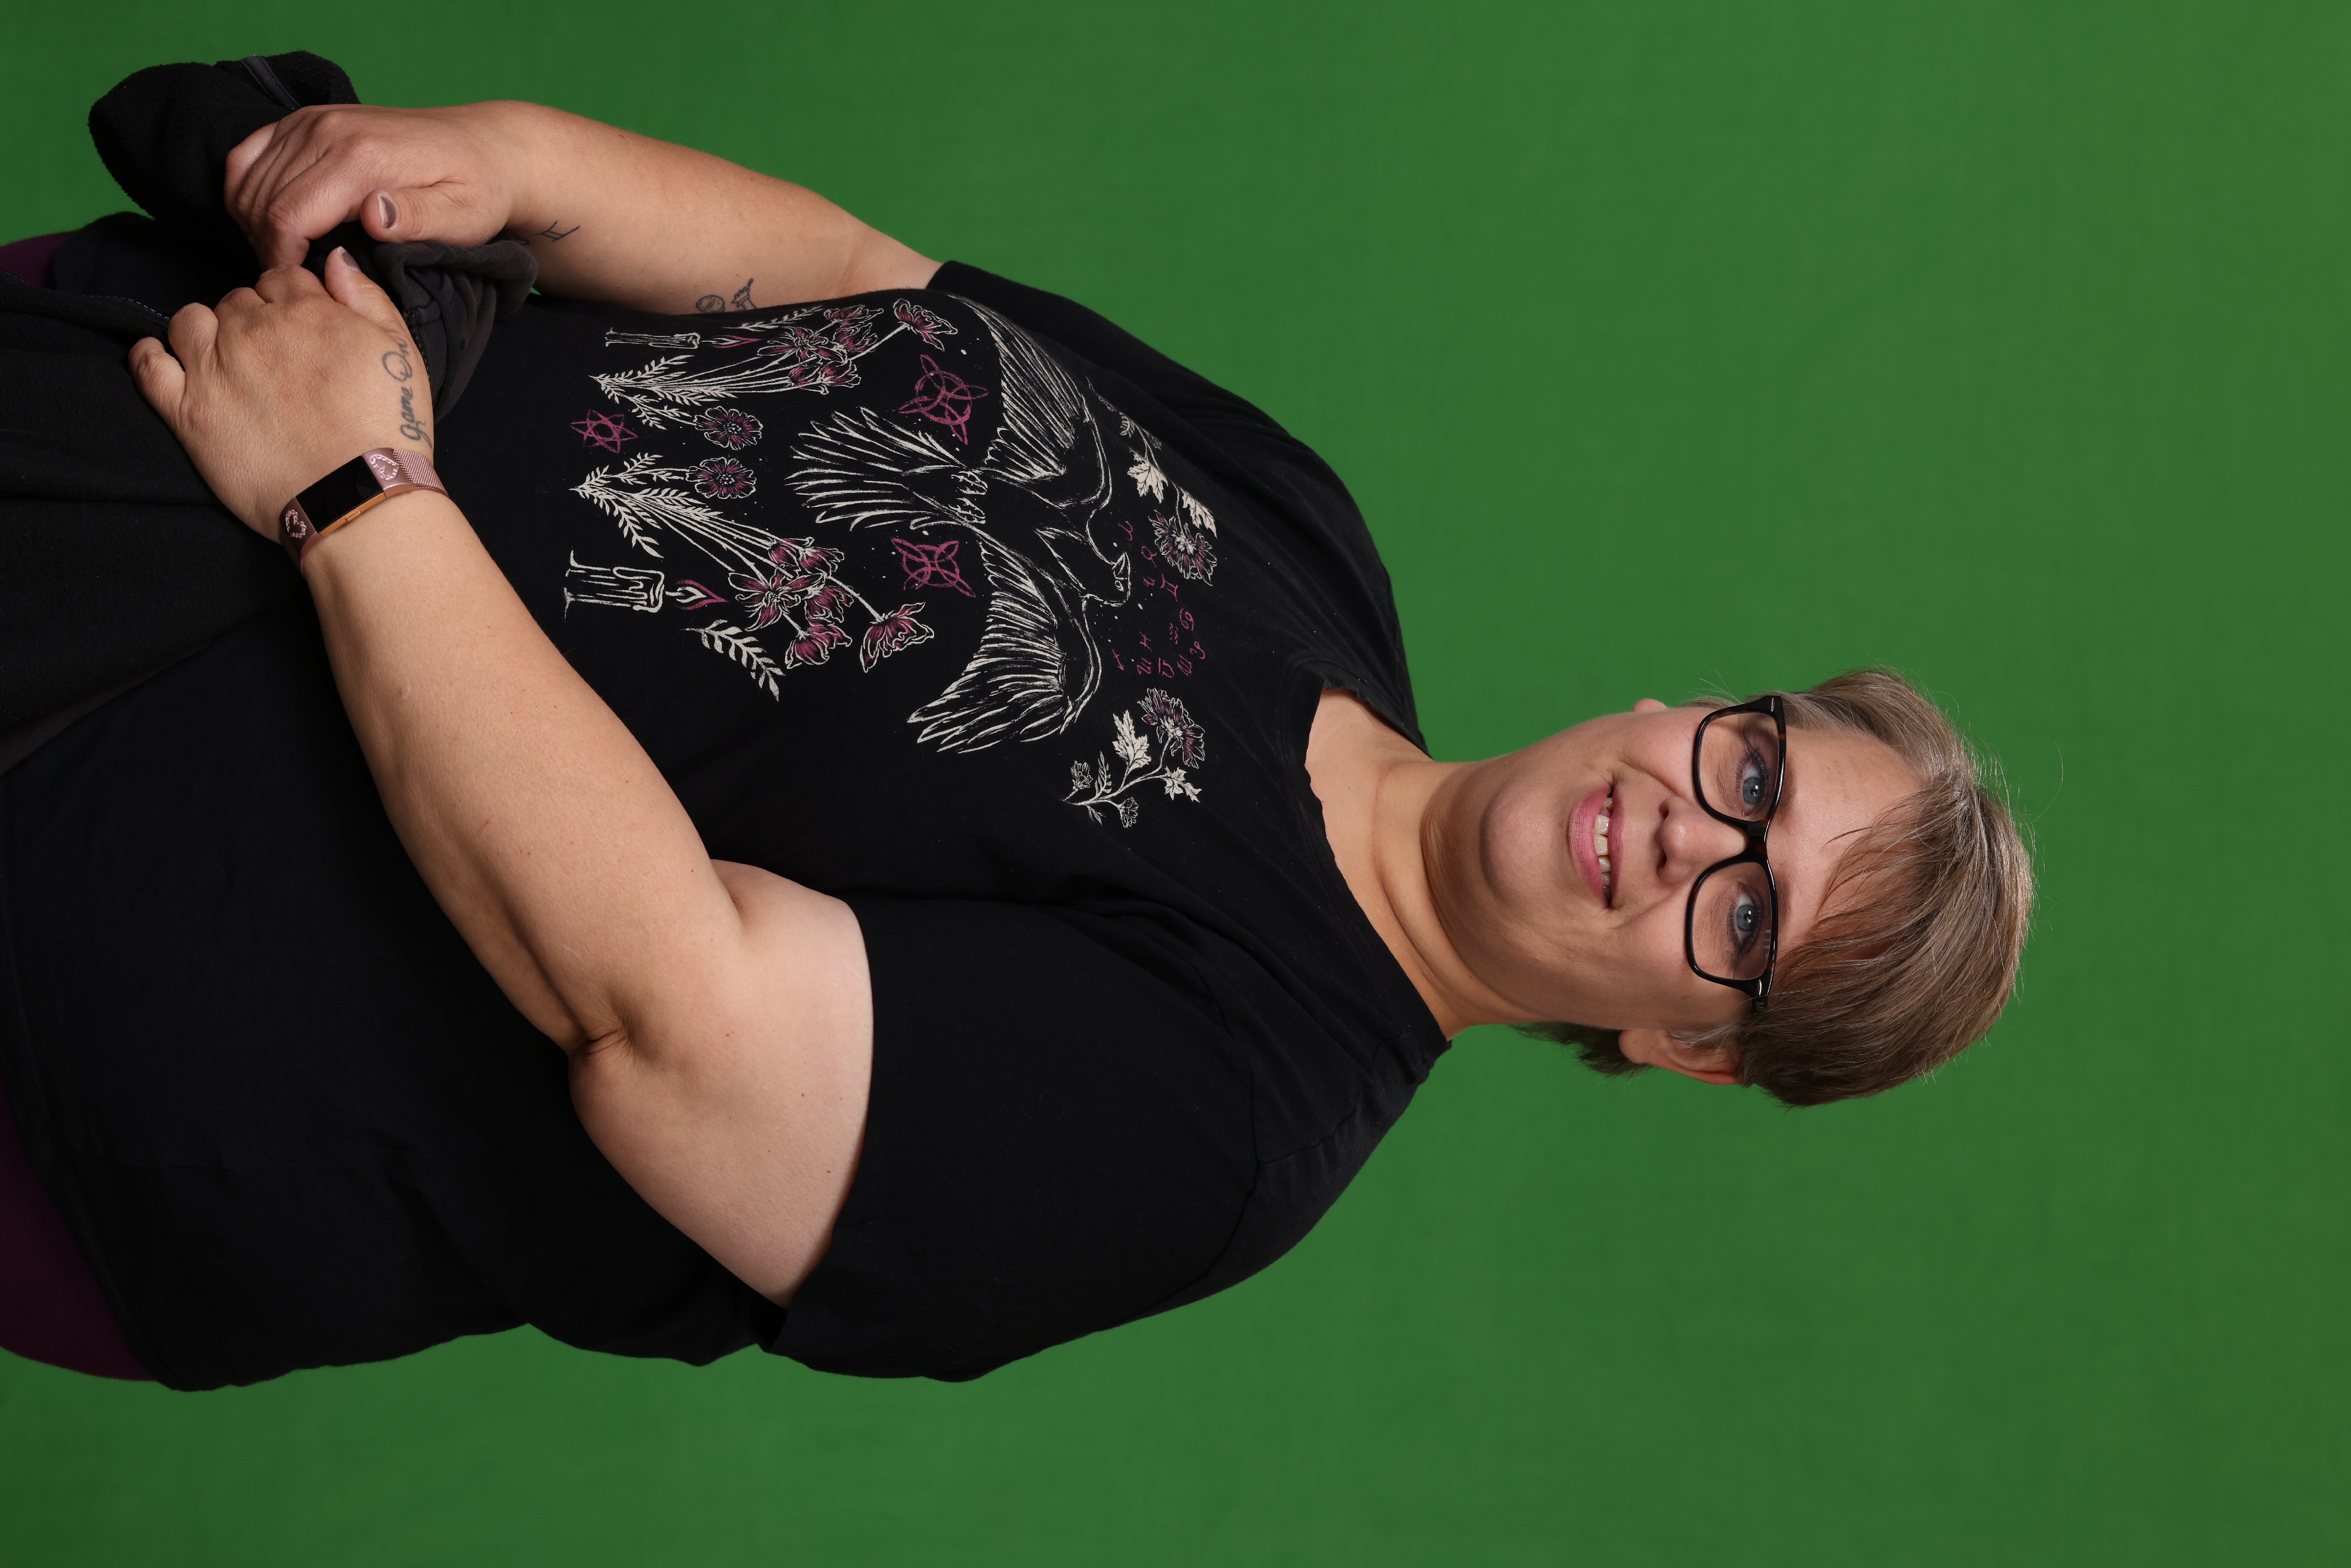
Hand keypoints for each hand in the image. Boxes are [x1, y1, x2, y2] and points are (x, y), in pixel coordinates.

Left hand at [129, 250, 434, 539]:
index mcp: (304, 310)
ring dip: (205, 330)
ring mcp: (213, 368)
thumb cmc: (389, 428)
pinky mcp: (187, 410)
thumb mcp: (401, 351)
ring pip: (189, 320)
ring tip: (225, 359)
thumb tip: (334, 257)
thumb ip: (367, 295)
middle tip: (274, 358)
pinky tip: (162, 360)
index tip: (302, 328)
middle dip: (252, 319)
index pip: (280, 278)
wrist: (360, 496)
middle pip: (236, 299)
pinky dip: (149, 355)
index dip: (291, 300)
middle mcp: (251, 329)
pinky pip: (147, 365)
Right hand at [225, 102, 527, 269]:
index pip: (287, 217)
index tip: (301, 291)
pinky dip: (245, 190)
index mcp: (362, 157)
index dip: (281, 262)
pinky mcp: (304, 120)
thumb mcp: (464, 216)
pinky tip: (271, 220)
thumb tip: (374, 215)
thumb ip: (419, 218)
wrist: (483, 146)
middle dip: (267, 248)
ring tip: (289, 256)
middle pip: (260, 202)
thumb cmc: (477, 190)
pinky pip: (246, 155)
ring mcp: (311, 120)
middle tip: (297, 281)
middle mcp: (328, 130)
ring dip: (254, 223)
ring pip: (246, 180)